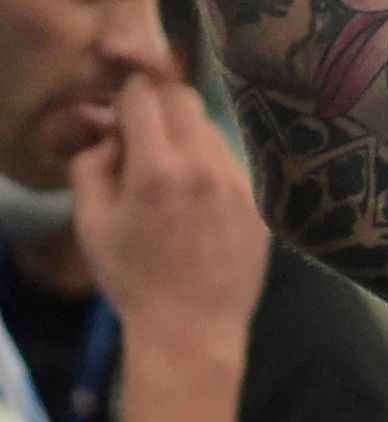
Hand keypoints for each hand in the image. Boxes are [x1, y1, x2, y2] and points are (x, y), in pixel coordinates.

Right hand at [68, 77, 267, 341]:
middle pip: (185, 101)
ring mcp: (241, 180)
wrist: (192, 326)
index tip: (121, 116)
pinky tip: (200, 199)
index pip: (145, 96)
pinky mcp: (262, 199)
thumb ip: (92, 166)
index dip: (127, 99)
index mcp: (158, 168)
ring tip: (172, 174)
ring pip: (213, 130)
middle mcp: (206, 165)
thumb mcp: (92, 225)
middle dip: (159, 107)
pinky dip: (213, 165)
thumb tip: (107, 133)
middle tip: (144, 136)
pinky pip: (234, 162)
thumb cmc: (133, 278)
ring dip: (188, 137)